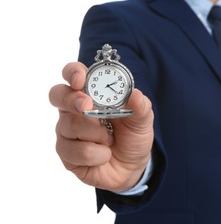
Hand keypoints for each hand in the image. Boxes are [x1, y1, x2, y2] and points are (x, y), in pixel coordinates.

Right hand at [49, 62, 153, 191]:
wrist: (132, 167)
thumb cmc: (133, 137)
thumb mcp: (143, 120)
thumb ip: (141, 106)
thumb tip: (135, 94)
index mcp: (91, 93)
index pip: (73, 74)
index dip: (73, 73)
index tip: (81, 79)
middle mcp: (73, 109)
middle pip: (58, 95)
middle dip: (72, 100)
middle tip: (87, 107)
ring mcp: (66, 131)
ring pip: (70, 125)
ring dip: (97, 134)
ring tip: (110, 140)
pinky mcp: (66, 153)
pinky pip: (75, 151)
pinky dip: (96, 154)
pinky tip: (104, 155)